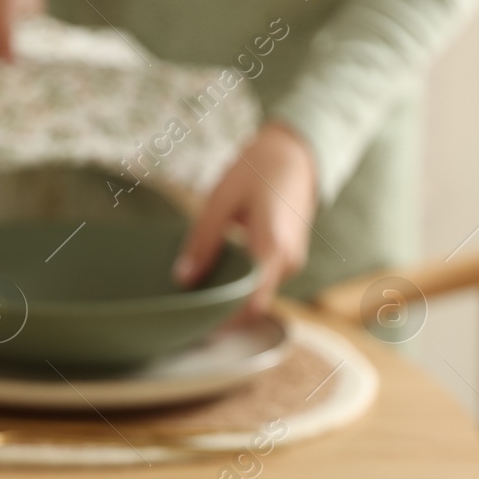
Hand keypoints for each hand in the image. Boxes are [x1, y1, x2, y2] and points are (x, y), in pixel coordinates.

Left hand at [174, 122, 317, 317]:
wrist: (295, 154)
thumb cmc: (257, 170)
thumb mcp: (220, 201)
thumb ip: (203, 242)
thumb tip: (184, 279)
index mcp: (272, 247)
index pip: (251, 303)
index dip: (225, 320)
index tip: (197, 324)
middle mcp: (287, 262)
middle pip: (254, 305)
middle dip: (224, 314)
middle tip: (189, 314)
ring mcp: (292, 263)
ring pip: (259, 295)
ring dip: (232, 299)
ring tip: (198, 295)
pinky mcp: (288, 260)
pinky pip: (264, 283)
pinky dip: (242, 286)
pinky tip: (218, 278)